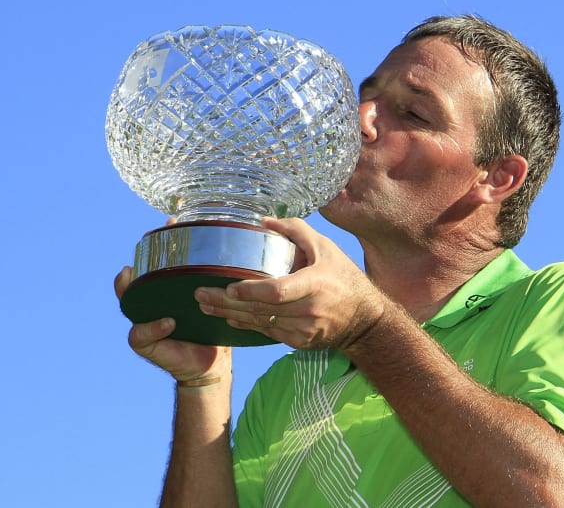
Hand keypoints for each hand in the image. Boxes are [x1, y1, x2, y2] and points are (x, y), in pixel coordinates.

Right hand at [114, 267, 231, 381]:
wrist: (212, 362)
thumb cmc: (212, 329)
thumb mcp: (210, 307)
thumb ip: (208, 292)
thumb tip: (221, 268)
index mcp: (162, 300)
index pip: (144, 283)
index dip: (136, 272)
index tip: (133, 263)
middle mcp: (149, 312)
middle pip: (129, 294)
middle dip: (125, 282)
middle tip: (128, 271)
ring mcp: (146, 328)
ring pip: (130, 312)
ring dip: (132, 301)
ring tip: (141, 292)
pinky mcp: (147, 345)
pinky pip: (142, 335)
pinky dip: (154, 328)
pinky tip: (169, 323)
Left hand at [194, 217, 386, 349]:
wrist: (364, 318)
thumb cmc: (343, 276)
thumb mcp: (326, 247)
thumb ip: (296, 231)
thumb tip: (264, 221)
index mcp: (315, 284)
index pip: (278, 292)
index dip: (251, 291)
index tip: (229, 286)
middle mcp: (309, 311)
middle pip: (261, 310)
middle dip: (226, 302)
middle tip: (199, 294)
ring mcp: (304, 330)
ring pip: (260, 323)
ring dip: (230, 314)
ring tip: (204, 305)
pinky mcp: (300, 342)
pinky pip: (268, 332)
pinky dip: (247, 324)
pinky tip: (228, 316)